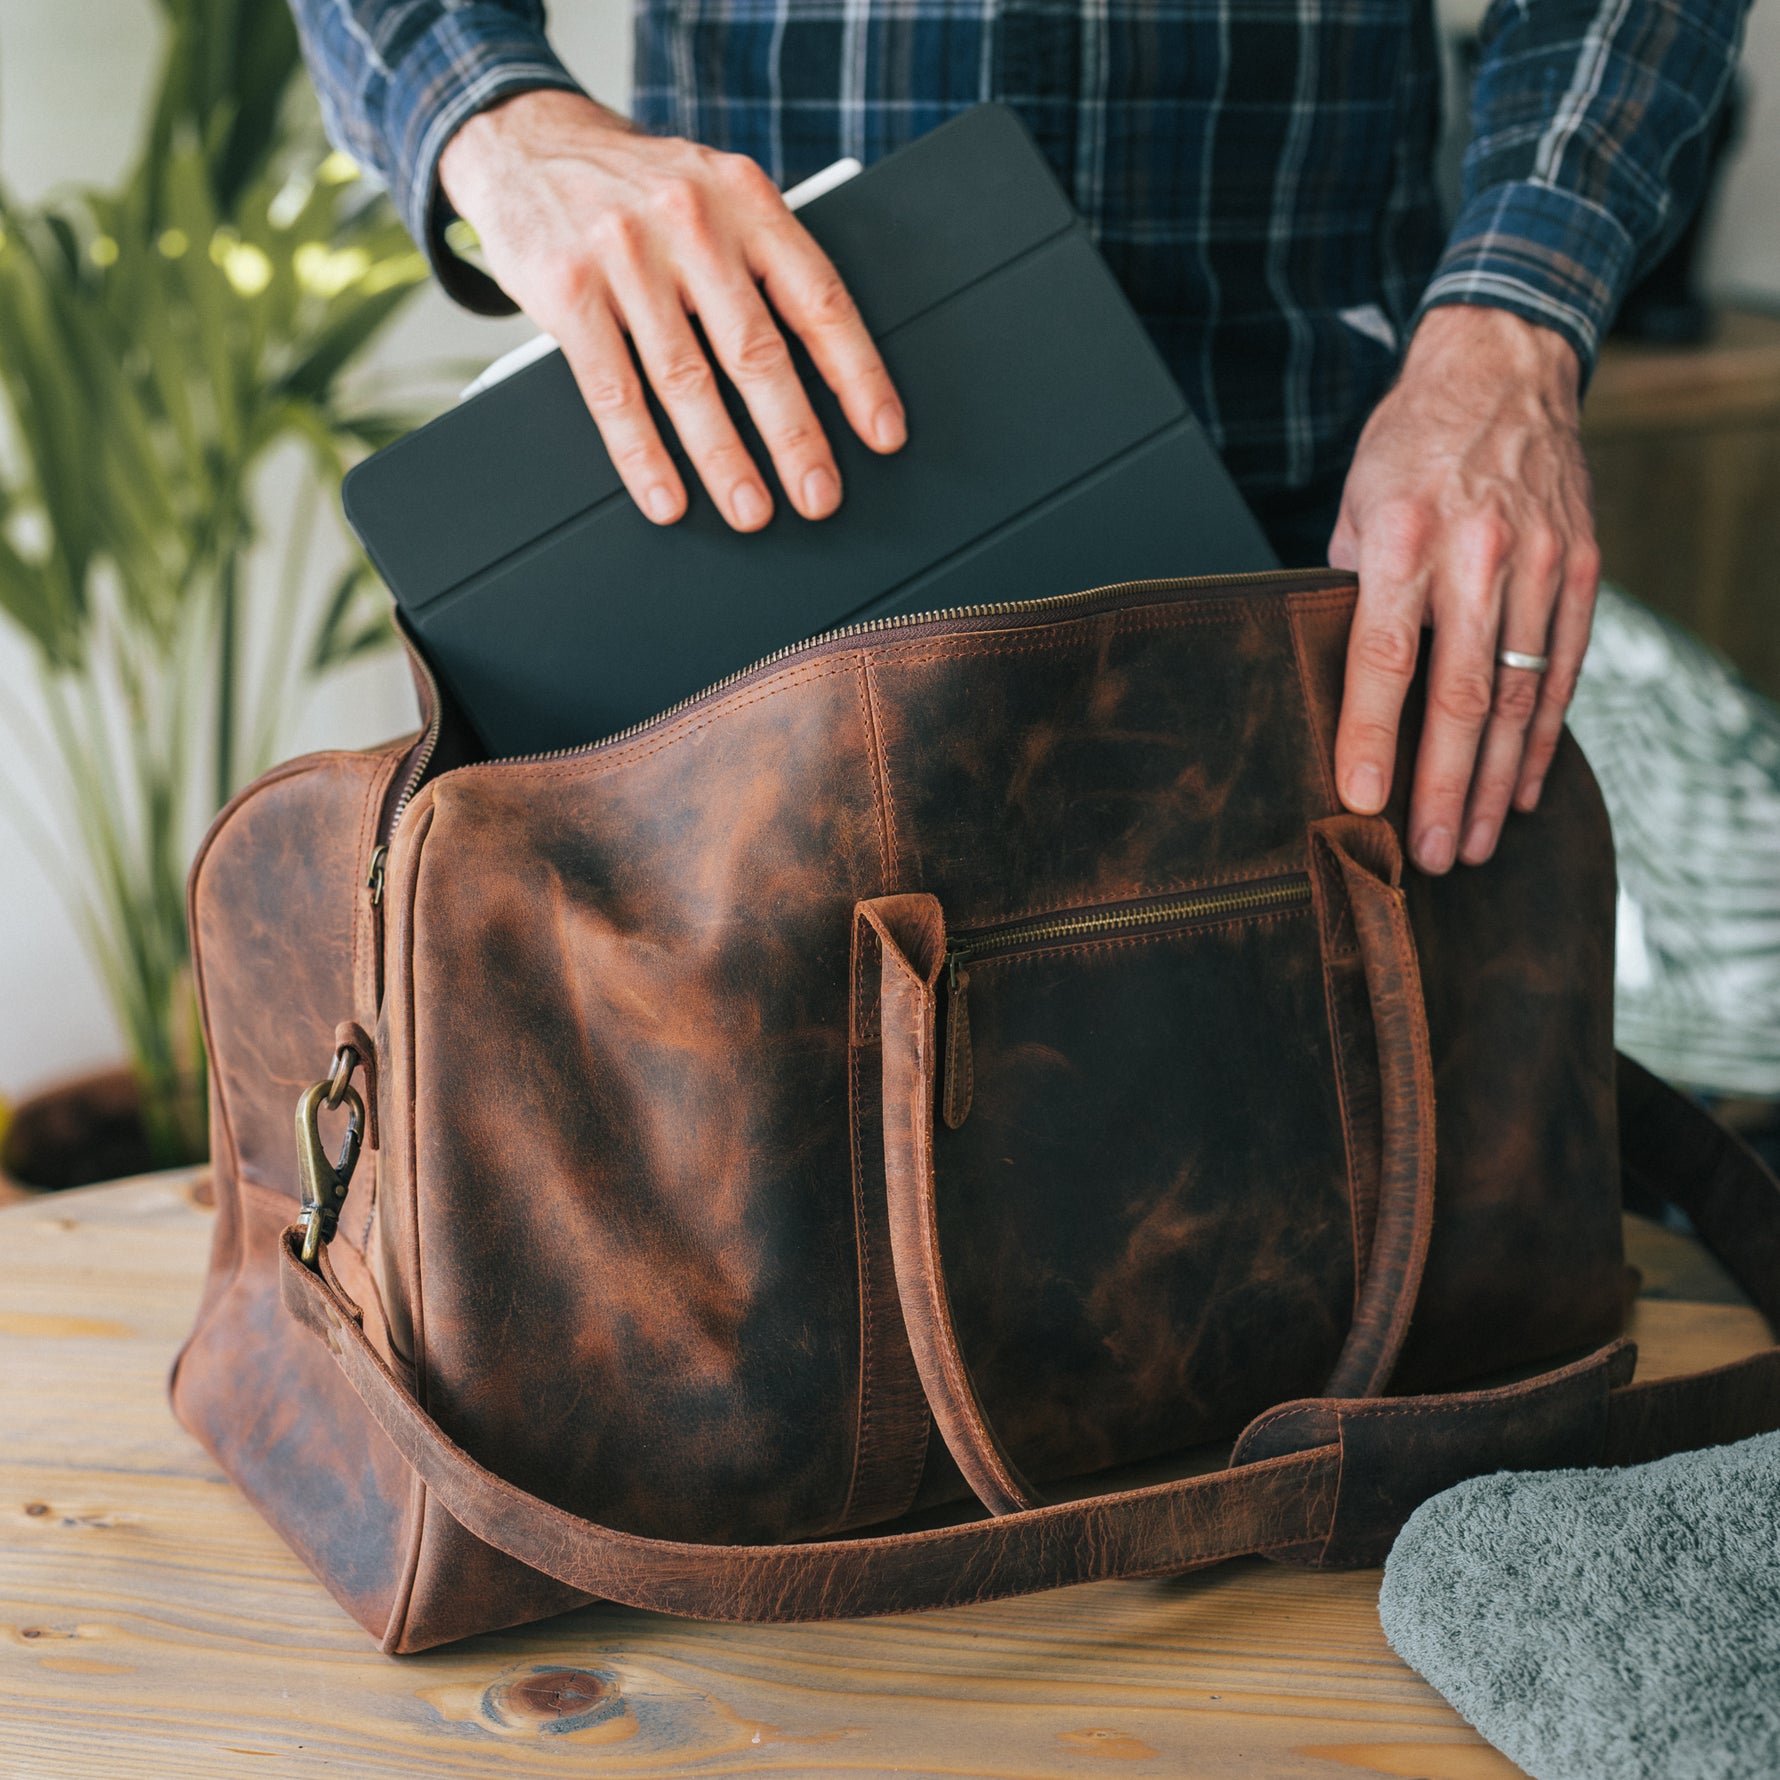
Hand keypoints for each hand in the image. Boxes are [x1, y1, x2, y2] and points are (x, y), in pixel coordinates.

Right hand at [438, 90, 905, 531]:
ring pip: (688, 380)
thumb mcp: (713, 193)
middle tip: (818, 494)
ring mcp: (625, 254)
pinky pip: (614, 390)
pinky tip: (667, 496)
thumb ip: (760, 259)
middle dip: (795, 437)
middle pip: (757, 350)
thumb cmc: (637, 188)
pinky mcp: (568, 289)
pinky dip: (643, 454)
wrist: (526, 139)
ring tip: (751, 509)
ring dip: (724, 459)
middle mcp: (691, 221)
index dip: (857, 375)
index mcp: (746, 200)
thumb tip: (820, 370)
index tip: (882, 434)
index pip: (818, 299)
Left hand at [1328, 305, 1599, 873]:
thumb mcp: (1357, 504)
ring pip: (1521, 693)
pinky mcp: (1581, 566)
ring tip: (1475, 843)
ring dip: (1497, 779)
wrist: (1503, 370)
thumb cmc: (1411, 444)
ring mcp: (1540, 561)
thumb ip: (1350, 591)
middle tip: (1431, 855)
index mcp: (1405, 538)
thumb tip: (1332, 676)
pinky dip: (1545, 735)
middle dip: (1444, 786)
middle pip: (1462, 694)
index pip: (1385, 657)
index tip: (1362, 800)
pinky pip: (1565, 667)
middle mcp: (1478, 553)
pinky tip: (1524, 786)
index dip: (1373, 735)